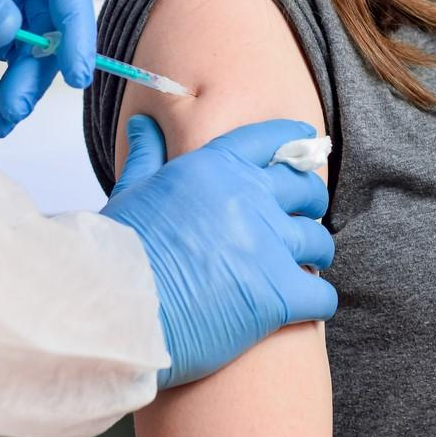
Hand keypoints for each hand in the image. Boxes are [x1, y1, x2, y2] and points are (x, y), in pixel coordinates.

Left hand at [0, 0, 95, 136]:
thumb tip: (11, 32)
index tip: (76, 73)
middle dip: (38, 70)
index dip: (77, 29)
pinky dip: (10, 88)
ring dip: (24, 87)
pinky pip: (22, 62)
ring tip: (1, 118)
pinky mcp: (14, 26)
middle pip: (57, 25)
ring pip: (42, 51)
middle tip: (17, 106)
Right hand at [101, 116, 337, 388]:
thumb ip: (148, 157)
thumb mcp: (131, 193)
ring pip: (319, 241)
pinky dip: (318, 301)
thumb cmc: (115, 255)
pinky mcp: (279, 294)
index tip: (307, 144)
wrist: (113, 311)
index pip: (270, 139)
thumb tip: (144, 125)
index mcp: (215, 167)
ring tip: (304, 267)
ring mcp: (268, 245)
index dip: (294, 140)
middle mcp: (249, 198)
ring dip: (314, 254)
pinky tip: (306, 307)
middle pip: (306, 190)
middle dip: (310, 204)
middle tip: (303, 220)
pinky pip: (322, 293)